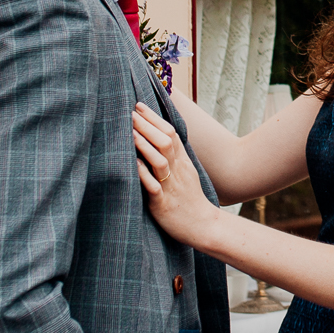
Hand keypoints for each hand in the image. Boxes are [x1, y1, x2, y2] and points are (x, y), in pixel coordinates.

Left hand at [135, 104, 219, 244]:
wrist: (203, 226)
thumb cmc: (189, 200)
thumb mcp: (185, 173)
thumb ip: (173, 156)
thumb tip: (158, 138)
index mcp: (182, 162)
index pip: (170, 133)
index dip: (154, 118)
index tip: (139, 105)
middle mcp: (178, 171)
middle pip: (165, 142)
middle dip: (147, 126)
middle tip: (130, 112)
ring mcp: (171, 187)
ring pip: (160, 161)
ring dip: (144, 145)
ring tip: (130, 132)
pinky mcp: (163, 204)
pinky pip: (154, 187)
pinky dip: (143, 174)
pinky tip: (133, 164)